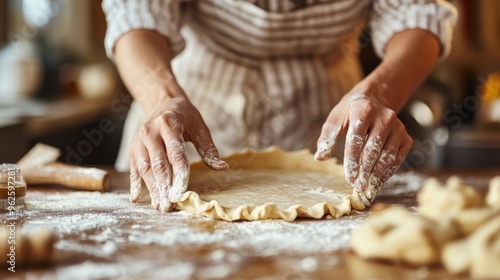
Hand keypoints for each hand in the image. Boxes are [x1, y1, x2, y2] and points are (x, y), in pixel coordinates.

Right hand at [129, 96, 227, 211]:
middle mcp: (150, 132)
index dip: (179, 174)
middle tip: (169, 205)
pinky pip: (134, 168)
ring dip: (152, 189)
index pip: (175, 153)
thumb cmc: (186, 117)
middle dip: (164, 187)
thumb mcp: (200, 127)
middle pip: (158, 164)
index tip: (182, 193)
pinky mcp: (133, 148)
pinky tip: (137, 198)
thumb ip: (209, 149)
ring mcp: (139, 140)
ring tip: (160, 206)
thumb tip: (223, 168)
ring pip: (145, 169)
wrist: (163, 102)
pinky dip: (135, 184)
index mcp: (169, 124)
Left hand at [314, 91, 412, 203]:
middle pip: (373, 149)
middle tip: (358, 188)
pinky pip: (397, 159)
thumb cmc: (348, 115)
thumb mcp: (334, 120)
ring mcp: (398, 127)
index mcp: (363, 110)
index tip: (349, 179)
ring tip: (368, 191)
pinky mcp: (406, 137)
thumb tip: (320, 157)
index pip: (356, 139)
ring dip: (377, 175)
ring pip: (387, 156)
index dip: (352, 161)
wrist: (371, 102)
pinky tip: (377, 184)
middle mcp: (384, 117)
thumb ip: (326, 138)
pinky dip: (387, 173)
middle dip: (365, 171)